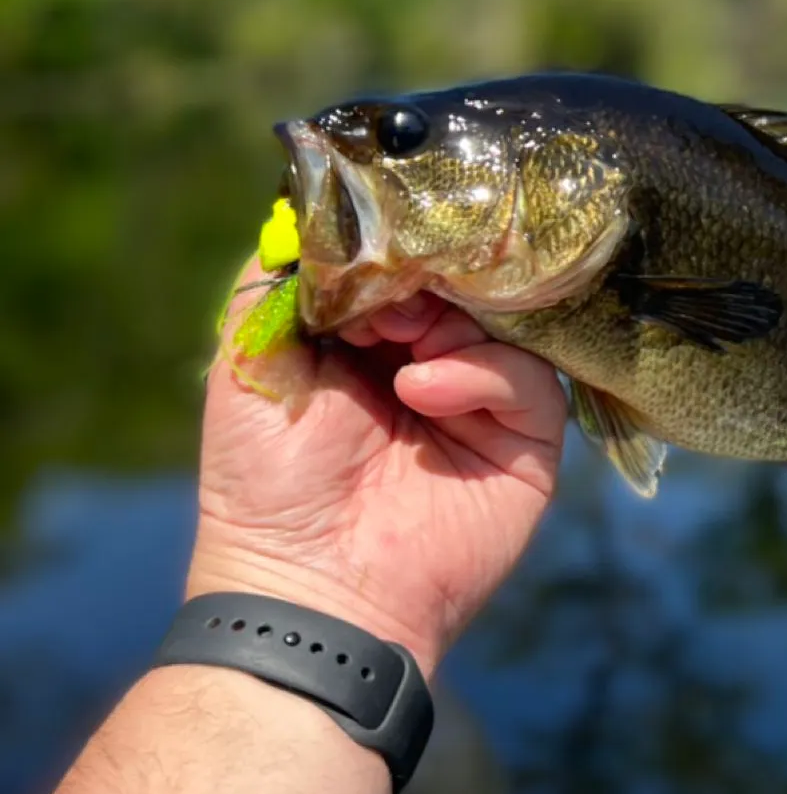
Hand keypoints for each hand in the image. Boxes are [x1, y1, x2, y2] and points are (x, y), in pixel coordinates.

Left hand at [186, 262, 567, 674]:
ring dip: (448, 319)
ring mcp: (485, 399)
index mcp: (372, 338)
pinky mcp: (527, 440)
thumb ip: (282, 274)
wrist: (316, 587)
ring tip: (399, 345)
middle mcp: (435, 359)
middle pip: (463, 277)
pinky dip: (479, 371)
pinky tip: (424, 391)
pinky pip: (529, 375)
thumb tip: (328, 206)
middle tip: (389, 292)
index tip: (367, 244)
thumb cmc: (267, 479)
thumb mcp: (250, 354)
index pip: (407, 259)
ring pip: (504, 316)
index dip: (391, 242)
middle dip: (426, 272)